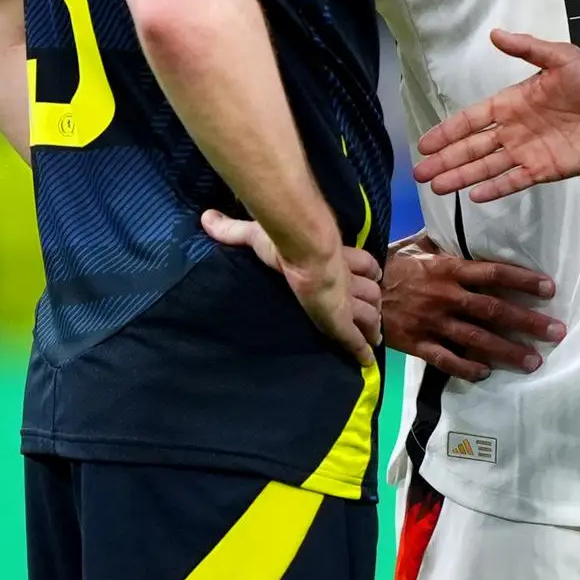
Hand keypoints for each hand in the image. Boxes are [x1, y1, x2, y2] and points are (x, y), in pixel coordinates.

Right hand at [202, 209, 381, 366]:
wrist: (307, 249)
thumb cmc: (286, 241)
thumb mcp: (256, 234)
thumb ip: (233, 229)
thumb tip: (206, 218)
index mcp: (333, 258)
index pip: (360, 263)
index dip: (366, 269)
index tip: (370, 275)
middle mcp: (344, 280)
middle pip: (369, 291)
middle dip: (371, 301)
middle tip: (373, 313)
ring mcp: (345, 301)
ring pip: (369, 313)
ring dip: (372, 324)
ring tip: (373, 336)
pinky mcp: (341, 321)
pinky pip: (355, 339)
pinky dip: (361, 350)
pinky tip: (365, 361)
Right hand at [383, 233, 564, 380]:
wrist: (356, 290)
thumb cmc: (391, 264)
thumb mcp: (419, 245)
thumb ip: (445, 244)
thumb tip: (466, 231)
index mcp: (449, 269)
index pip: (494, 273)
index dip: (523, 281)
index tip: (549, 289)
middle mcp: (447, 296)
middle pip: (495, 310)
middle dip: (528, 322)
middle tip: (556, 332)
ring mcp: (433, 323)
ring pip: (478, 340)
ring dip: (508, 351)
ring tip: (533, 360)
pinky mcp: (418, 344)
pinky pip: (448, 360)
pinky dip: (468, 368)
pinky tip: (487, 373)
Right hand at [416, 28, 579, 201]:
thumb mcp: (562, 57)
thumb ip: (528, 48)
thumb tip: (494, 34)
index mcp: (514, 101)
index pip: (474, 118)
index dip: (449, 130)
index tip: (425, 142)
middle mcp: (516, 129)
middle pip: (474, 146)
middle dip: (447, 158)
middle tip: (420, 173)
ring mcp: (529, 151)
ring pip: (488, 166)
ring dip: (463, 176)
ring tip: (437, 186)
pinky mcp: (546, 169)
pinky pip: (515, 180)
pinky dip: (495, 188)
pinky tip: (475, 196)